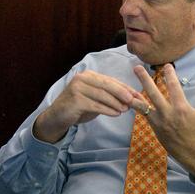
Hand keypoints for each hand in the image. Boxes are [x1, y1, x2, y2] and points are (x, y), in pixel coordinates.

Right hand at [32, 70, 146, 142]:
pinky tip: (116, 114)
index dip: (125, 88)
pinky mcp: (75, 100)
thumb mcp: (95, 100)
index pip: (110, 81)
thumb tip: (129, 99)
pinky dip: (107, 109)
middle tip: (133, 100)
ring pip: (102, 95)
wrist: (57, 117)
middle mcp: (82, 78)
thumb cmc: (78, 108)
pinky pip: (95, 105)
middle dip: (122, 93)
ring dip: (116, 103)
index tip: (137, 95)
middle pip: (107, 85)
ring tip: (125, 109)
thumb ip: (108, 97)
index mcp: (89, 76)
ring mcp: (77, 88)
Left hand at [135, 64, 194, 180]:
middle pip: (153, 93)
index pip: (174, 86)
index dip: (170, 74)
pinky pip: (144, 115)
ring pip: (143, 106)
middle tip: (137, 68)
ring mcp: (160, 122)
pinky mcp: (156, 129)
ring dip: (135, 96)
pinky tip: (132, 100)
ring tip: (125, 88)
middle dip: (144, 79)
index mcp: (182, 109)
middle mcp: (168, 114)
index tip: (167, 66)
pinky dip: (138, 107)